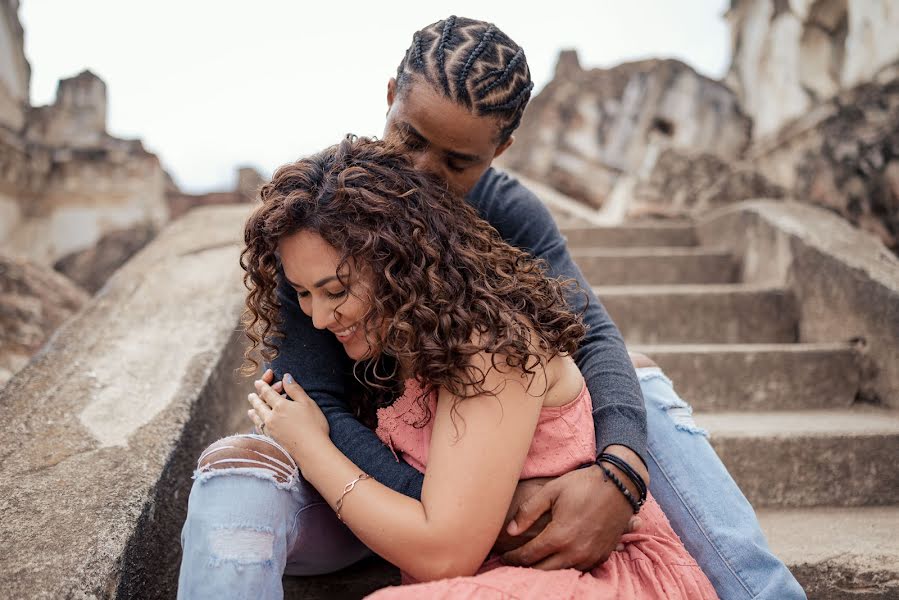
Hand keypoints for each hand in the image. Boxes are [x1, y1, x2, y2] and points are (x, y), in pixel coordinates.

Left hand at [247, 370, 328, 464]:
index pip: (267, 393)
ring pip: (257, 418)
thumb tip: (285, 377)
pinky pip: (259, 429)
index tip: (257, 382)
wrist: (312, 452)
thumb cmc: (314, 425)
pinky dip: (256, 424)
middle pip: (259, 405)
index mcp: (280, 406)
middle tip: (251, 395)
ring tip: (250, 410)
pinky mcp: (271, 442)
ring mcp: (269, 431)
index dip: (262, 386)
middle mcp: (271, 418)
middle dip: (255, 399)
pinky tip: (258, 425)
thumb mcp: (307, 403)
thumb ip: (295, 389)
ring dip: (253, 412)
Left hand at [499, 462, 642, 570]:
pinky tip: (557, 559)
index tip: (504, 555)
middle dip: (526, 567)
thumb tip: (510, 530)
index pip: (529, 555)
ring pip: (561, 572)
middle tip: (515, 561)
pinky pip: (579, 569)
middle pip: (543, 570)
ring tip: (533, 561)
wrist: (618, 485)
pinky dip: (565, 567)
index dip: (513, 557)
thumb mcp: (551, 490)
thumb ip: (528, 511)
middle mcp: (575, 551)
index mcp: (559, 535)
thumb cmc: (582, 484)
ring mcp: (590, 556)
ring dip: (545, 569)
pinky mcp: (601, 556)